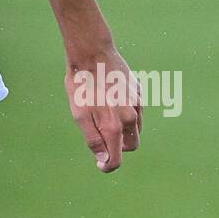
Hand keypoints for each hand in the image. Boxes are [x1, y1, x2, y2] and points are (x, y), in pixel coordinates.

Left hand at [64, 44, 141, 172]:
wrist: (92, 52)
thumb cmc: (82, 84)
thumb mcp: (79, 114)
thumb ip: (93, 139)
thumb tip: (104, 160)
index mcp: (114, 126)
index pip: (117, 159)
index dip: (108, 165)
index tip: (101, 164)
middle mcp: (131, 118)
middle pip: (131, 146)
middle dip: (119, 146)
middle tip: (101, 132)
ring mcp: (137, 103)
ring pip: (135, 128)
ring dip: (124, 127)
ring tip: (103, 110)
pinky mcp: (138, 91)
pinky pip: (136, 110)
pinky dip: (127, 111)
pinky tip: (111, 97)